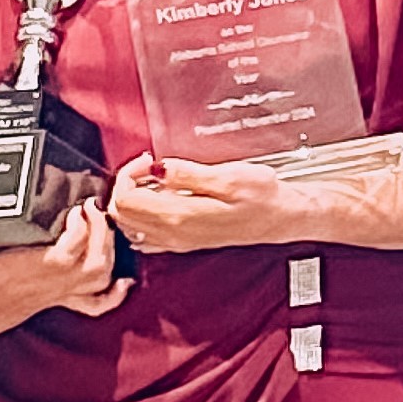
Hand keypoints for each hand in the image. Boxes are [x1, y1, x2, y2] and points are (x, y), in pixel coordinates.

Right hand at [0, 204, 131, 334]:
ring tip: (103, 225)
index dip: (81, 228)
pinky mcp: (55, 300)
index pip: (70, 252)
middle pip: (96, 264)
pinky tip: (124, 284)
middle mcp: (50, 286)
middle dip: (102, 233)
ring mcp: (57, 294)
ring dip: (109, 252)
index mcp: (30, 274)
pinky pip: (94, 303)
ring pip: (100, 279)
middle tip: (92, 208)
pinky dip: (113, 294)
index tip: (77, 208)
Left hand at [105, 153, 310, 253]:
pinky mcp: (183, 242)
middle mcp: (173, 234)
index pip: (126, 200)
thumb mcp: (227, 176)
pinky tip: (158, 198)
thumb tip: (157, 168)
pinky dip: (141, 215)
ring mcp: (177, 241)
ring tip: (153, 179)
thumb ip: (187, 173)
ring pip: (129, 226)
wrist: (280, 218)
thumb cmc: (261, 196)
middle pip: (121, 214)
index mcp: (180, 217)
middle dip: (126, 184)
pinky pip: (144, 235)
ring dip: (132, 199)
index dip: (128, 175)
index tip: (147, 159)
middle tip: (148, 165)